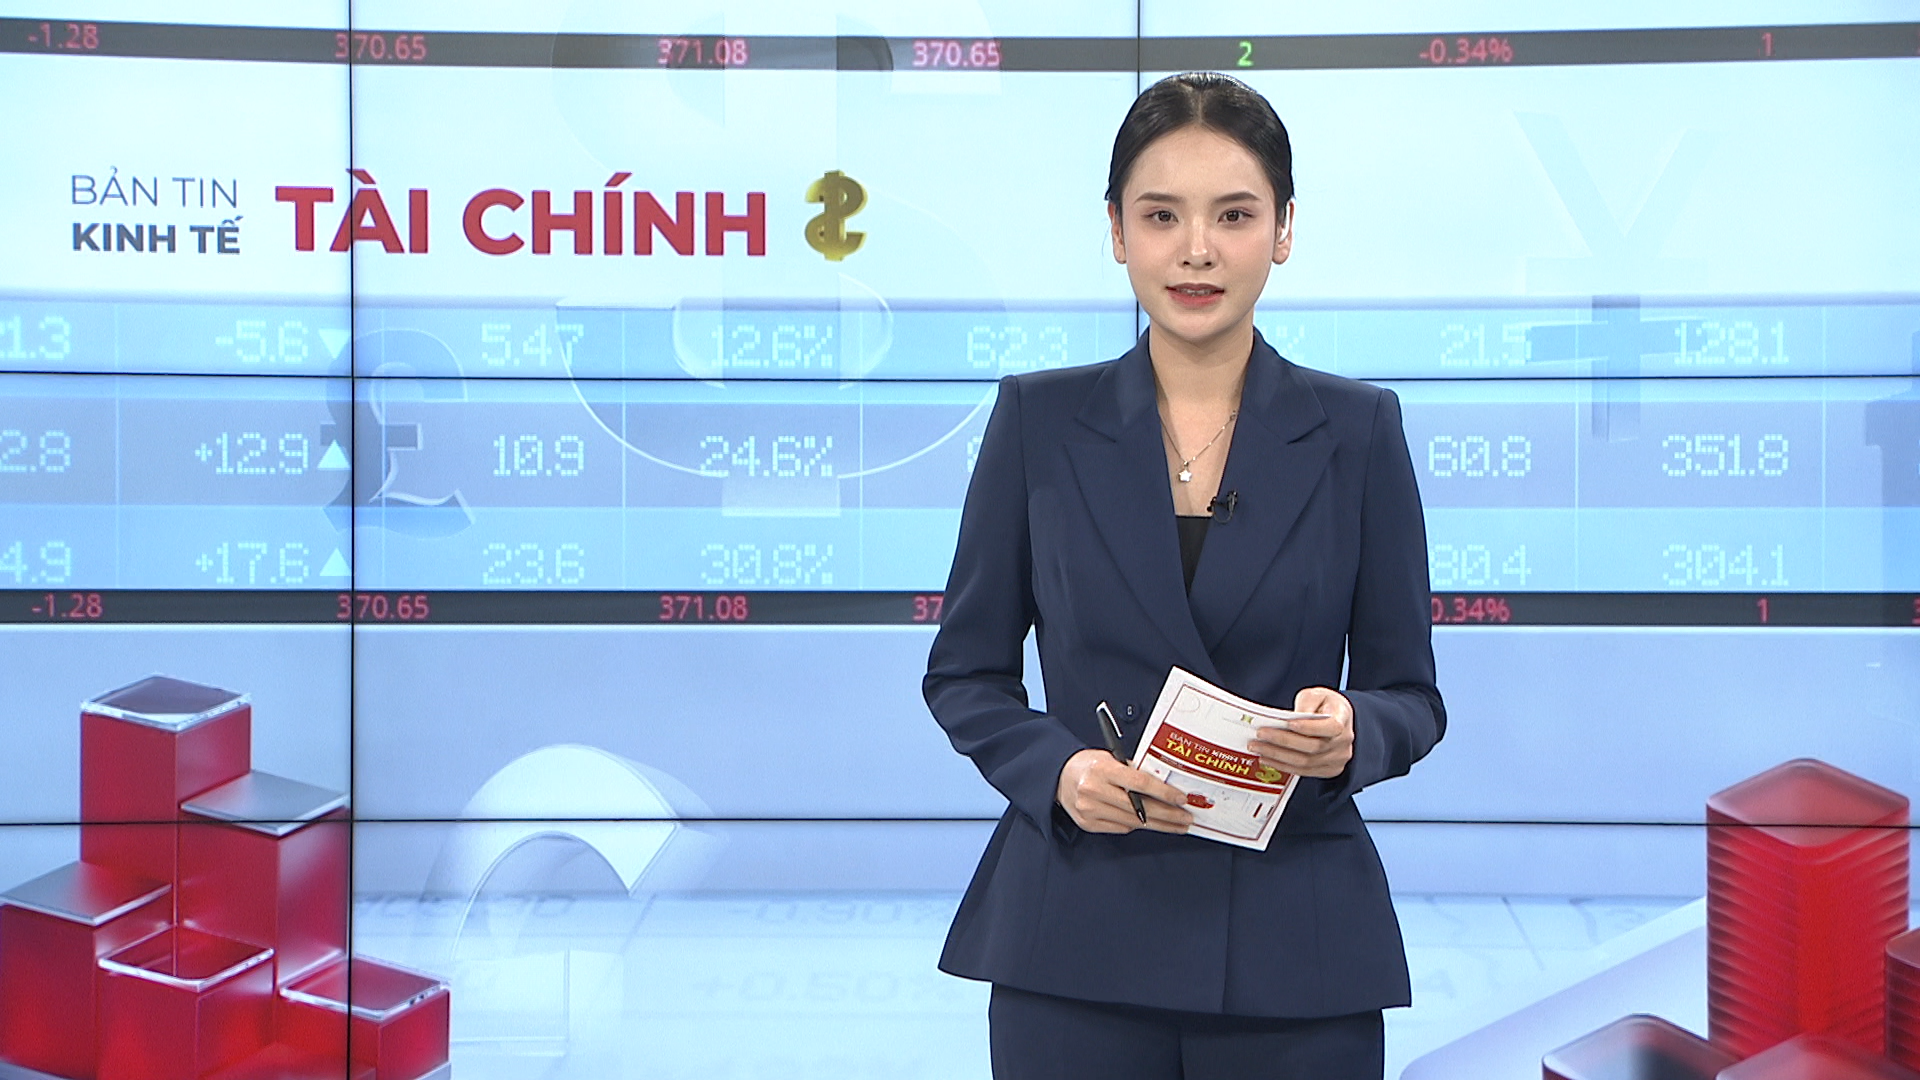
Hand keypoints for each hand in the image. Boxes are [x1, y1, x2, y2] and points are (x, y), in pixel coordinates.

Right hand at [1055, 748, 1192, 834]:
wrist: (1057, 776)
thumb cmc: (1087, 764)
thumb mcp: (1110, 757)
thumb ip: (1134, 770)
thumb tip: (1163, 785)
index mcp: (1103, 769)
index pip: (1140, 783)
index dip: (1164, 793)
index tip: (1181, 799)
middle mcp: (1094, 790)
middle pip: (1140, 808)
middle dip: (1168, 815)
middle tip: (1186, 818)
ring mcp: (1090, 810)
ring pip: (1132, 822)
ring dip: (1157, 824)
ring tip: (1175, 824)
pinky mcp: (1088, 824)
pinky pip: (1120, 828)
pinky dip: (1136, 825)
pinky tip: (1149, 823)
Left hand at [1249, 687, 1354, 779]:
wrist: (1336, 719)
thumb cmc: (1325, 705)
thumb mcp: (1316, 694)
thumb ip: (1306, 703)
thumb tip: (1293, 718)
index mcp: (1343, 719)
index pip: (1331, 727)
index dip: (1309, 727)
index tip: (1288, 723)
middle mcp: (1343, 743)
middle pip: (1313, 747)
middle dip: (1283, 741)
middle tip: (1260, 734)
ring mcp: (1337, 759)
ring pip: (1305, 762)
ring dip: (1278, 756)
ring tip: (1258, 747)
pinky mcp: (1328, 770)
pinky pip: (1303, 771)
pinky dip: (1283, 766)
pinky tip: (1267, 758)